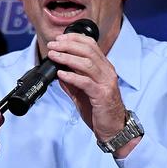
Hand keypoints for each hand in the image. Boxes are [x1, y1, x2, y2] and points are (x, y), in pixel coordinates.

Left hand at [47, 33, 132, 153]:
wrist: (113, 129)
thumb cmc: (100, 110)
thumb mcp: (83, 92)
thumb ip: (72, 82)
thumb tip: (58, 71)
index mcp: (104, 68)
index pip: (91, 45)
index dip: (74, 39)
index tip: (59, 38)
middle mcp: (107, 72)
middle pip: (88, 51)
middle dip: (68, 46)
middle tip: (52, 46)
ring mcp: (106, 83)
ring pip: (87, 64)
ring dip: (67, 58)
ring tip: (54, 56)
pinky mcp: (102, 95)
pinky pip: (86, 82)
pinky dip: (72, 77)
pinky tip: (61, 75)